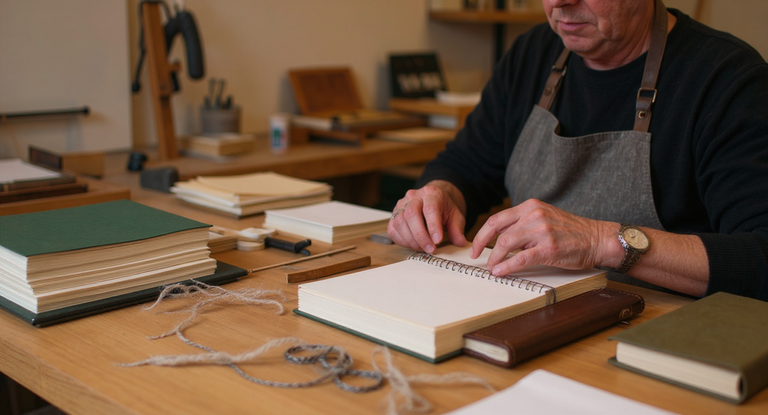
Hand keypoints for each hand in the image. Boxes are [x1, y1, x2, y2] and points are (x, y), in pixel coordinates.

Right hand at [387, 180, 467, 252]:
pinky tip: (413, 244)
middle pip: (411, 214)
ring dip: (411, 240)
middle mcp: (414, 196)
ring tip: (424, 248)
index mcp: (432, 194)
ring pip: (400, 222)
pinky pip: (393, 229)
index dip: (433, 226)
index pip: (430, 208)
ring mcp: (401, 205)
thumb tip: (460, 242)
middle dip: (421, 236)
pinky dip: (402, 241)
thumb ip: (457, 229)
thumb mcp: (455, 217)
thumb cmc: (443, 210)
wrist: (432, 202)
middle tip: (431, 249)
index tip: (438, 241)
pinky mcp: (393, 215)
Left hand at [470, 199, 617, 275]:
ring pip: (505, 243)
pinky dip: (506, 266)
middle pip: (497, 229)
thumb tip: (499, 239)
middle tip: (476, 257)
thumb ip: (523, 224)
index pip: (497, 218)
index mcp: (530, 207)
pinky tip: (500, 271)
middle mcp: (534, 215)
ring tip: (492, 267)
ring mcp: (541, 231)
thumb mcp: (544, 218)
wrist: (597, 238)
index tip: (475, 245)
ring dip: (494, 258)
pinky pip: (520, 258)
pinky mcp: (549, 248)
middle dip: (481, 244)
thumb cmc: (571, 232)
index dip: (482, 233)